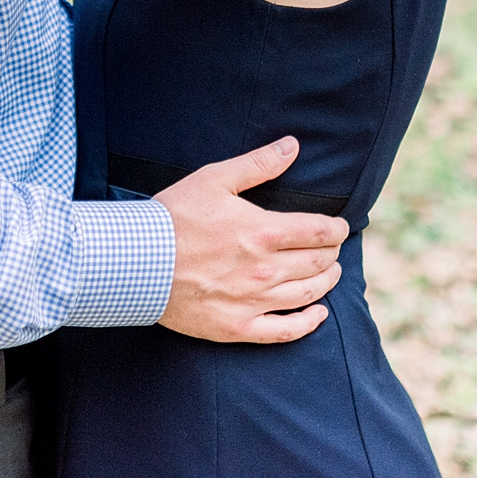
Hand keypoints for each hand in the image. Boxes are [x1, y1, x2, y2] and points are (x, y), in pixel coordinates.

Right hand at [153, 136, 348, 343]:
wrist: (136, 260)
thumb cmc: (174, 216)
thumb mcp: (214, 179)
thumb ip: (258, 164)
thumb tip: (292, 146)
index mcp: (263, 231)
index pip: (318, 231)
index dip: (335, 229)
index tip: (340, 227)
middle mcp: (265, 269)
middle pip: (317, 263)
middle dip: (331, 253)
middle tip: (333, 247)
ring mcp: (252, 301)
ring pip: (307, 294)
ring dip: (326, 282)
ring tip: (330, 273)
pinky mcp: (237, 327)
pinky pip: (284, 331)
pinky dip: (308, 323)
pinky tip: (318, 314)